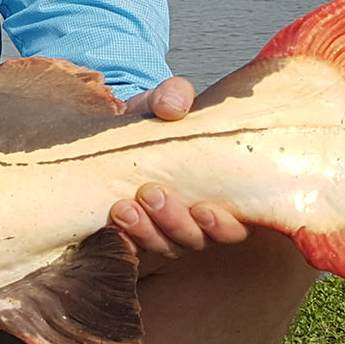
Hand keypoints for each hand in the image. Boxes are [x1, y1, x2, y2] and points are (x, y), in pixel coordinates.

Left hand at [109, 76, 249, 262]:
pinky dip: (121, 238)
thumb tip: (172, 107)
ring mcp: (164, 231)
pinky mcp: (133, 234)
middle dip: (175, 222)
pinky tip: (109, 224)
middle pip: (196, 240)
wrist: (118, 128)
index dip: (222, 225)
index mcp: (221, 195)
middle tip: (151, 194)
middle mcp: (197, 221)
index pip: (234, 226)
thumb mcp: (166, 101)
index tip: (203, 208)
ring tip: (124, 207)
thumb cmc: (158, 119)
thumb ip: (174, 96)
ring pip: (163, 245)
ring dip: (144, 230)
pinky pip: (129, 247)